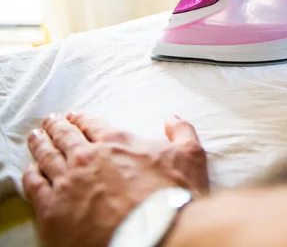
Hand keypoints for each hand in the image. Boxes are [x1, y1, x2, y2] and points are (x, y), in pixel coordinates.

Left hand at [22, 112, 207, 246]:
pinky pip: (34, 185)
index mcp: (117, 142)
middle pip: (65, 136)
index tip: (76, 117)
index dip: (82, 119)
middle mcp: (88, 157)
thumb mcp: (190, 157)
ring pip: (46, 156)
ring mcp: (69, 182)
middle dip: (57, 126)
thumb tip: (173, 118)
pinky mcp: (54, 209)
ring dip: (40, 143)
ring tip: (35, 137)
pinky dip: (31, 173)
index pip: (92, 124)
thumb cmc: (173, 196)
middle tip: (52, 121)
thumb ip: (182, 132)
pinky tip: (31, 170)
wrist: (156, 233)